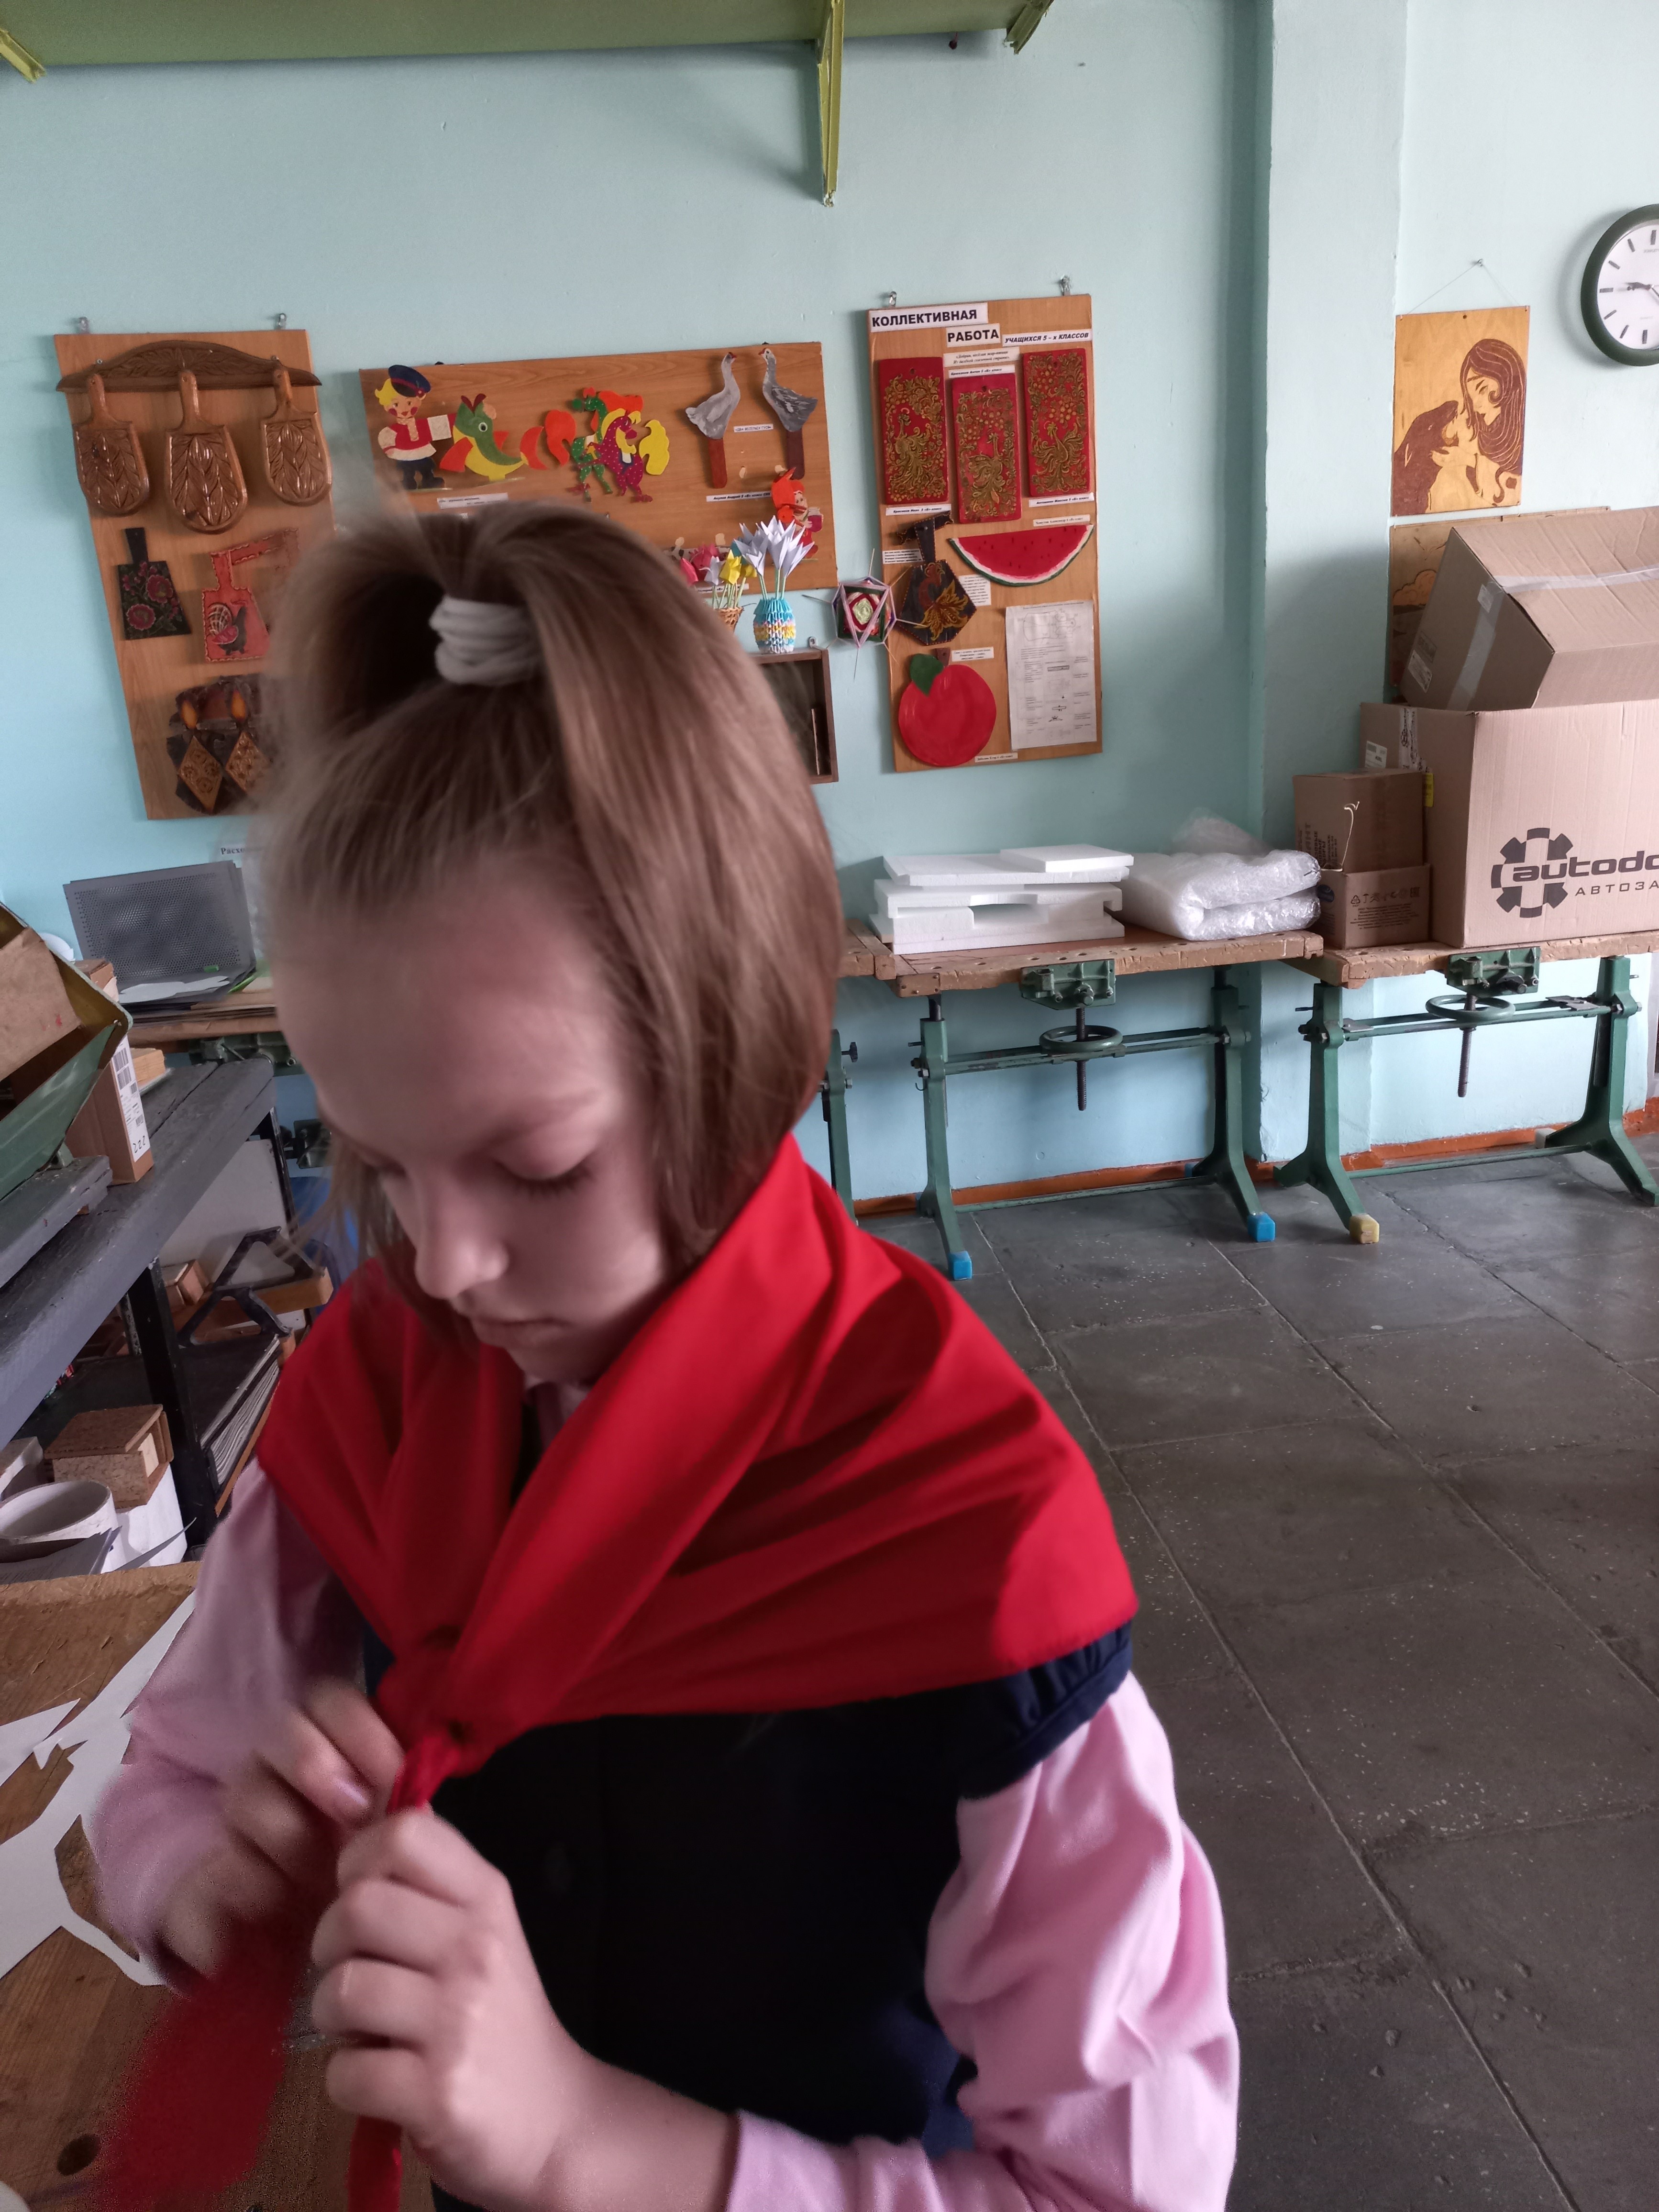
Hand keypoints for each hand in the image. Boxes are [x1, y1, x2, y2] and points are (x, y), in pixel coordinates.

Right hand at [157, 1679, 402, 1976]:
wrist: (306, 1955)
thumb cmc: (359, 1885)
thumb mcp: (385, 1844)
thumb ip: (396, 1809)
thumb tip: (413, 1800)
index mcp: (326, 1756)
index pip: (328, 1700)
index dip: (358, 1727)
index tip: (392, 1776)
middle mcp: (275, 1777)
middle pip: (281, 1729)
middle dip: (315, 1763)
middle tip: (353, 1812)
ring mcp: (236, 1830)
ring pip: (244, 1794)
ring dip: (288, 1831)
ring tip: (318, 1874)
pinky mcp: (204, 1888)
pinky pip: (207, 1874)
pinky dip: (244, 1885)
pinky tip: (273, 1902)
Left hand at [313, 1811, 737, 2211]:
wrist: (553, 2119)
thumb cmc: (501, 2019)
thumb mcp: (484, 1932)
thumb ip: (431, 1883)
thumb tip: (372, 1816)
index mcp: (486, 1898)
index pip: (404, 1833)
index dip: (359, 1858)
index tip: (361, 1895)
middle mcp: (475, 1949)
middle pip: (357, 1907)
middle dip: (329, 1944)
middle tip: (351, 1970)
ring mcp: (457, 2022)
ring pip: (343, 1988)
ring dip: (331, 2016)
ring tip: (359, 2027)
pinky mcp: (436, 2092)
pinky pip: (345, 2071)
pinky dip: (347, 2080)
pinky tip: (376, 2078)